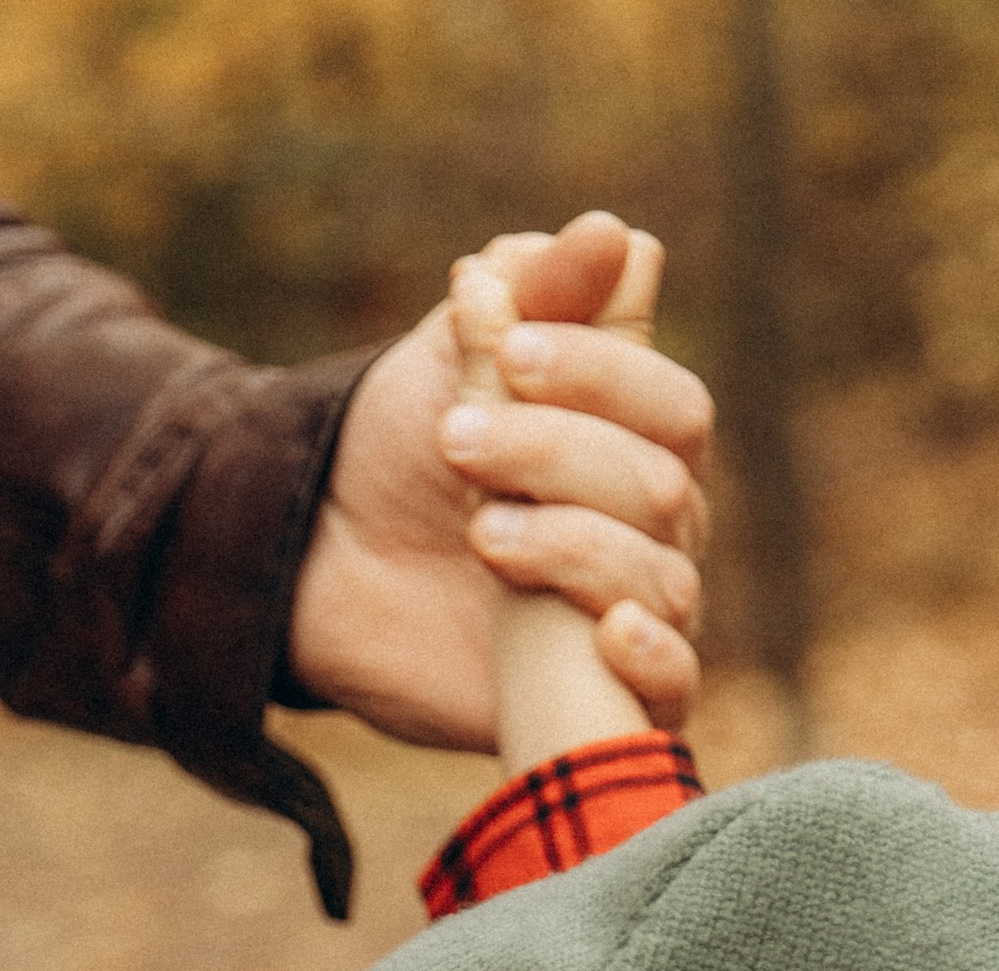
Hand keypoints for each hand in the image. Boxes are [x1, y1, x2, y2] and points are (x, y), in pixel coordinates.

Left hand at [287, 210, 710, 751]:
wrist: (323, 571)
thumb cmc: (403, 453)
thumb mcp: (455, 359)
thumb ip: (535, 298)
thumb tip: (622, 239)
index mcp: (638, 442)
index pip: (668, 404)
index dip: (599, 374)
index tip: (508, 350)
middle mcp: (655, 531)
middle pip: (661, 488)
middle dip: (558, 456)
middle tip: (455, 439)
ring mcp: (632, 617)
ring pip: (660, 581)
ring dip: (570, 547)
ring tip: (479, 533)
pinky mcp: (599, 703)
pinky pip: (675, 689)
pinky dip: (654, 659)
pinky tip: (609, 633)